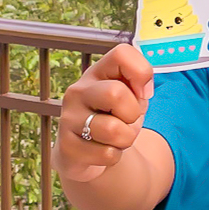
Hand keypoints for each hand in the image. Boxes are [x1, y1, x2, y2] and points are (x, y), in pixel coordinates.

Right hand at [53, 44, 153, 183]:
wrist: (88, 152)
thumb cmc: (116, 116)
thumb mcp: (132, 95)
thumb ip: (140, 82)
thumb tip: (143, 91)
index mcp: (97, 72)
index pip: (121, 53)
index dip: (142, 72)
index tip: (142, 91)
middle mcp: (77, 91)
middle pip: (115, 93)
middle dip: (133, 113)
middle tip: (127, 120)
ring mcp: (68, 119)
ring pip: (114, 130)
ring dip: (126, 139)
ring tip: (116, 137)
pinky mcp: (65, 147)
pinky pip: (107, 155)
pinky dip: (114, 156)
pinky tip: (102, 150)